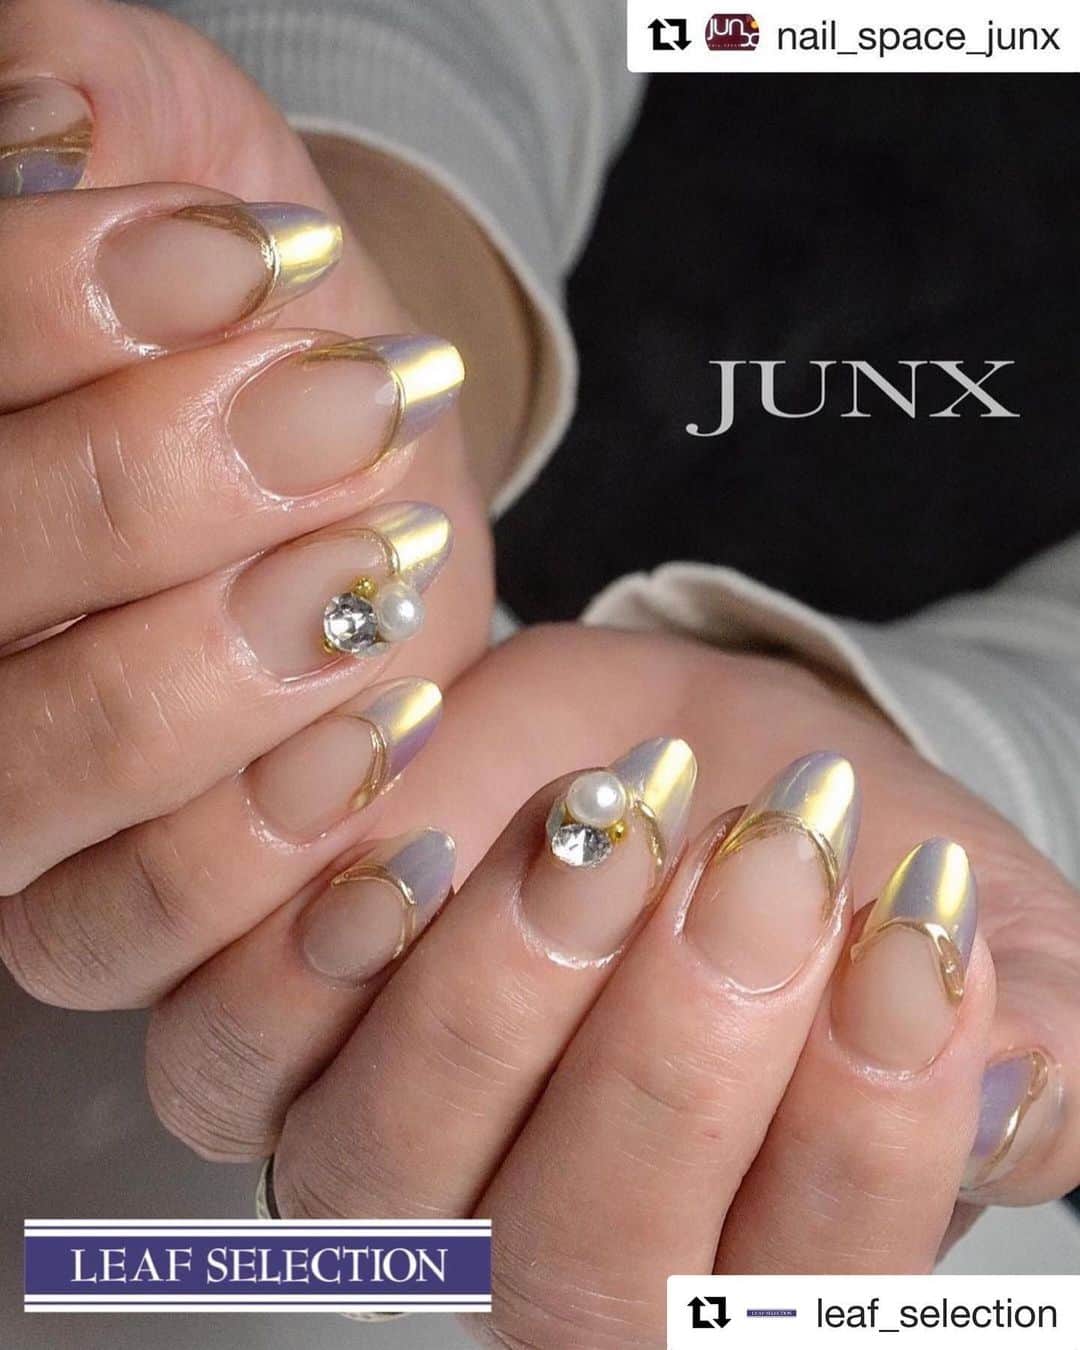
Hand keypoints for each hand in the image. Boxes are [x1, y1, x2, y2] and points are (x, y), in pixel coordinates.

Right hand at [0, 1, 491, 927]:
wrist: (346, 408)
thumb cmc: (245, 283)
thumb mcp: (156, 131)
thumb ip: (66, 98)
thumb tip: (37, 123)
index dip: (38, 314)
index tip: (239, 252)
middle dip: (142, 497)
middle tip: (333, 410)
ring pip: (22, 783)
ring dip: (204, 676)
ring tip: (375, 566)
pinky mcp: (100, 890)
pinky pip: (119, 933)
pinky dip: (252, 847)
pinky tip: (379, 723)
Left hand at [131, 627, 1076, 1325]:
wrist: (705, 753)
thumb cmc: (839, 856)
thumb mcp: (969, 921)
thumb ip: (1017, 1026)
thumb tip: (1020, 1089)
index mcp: (732, 1266)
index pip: (785, 1302)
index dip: (858, 1144)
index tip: (912, 942)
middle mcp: (537, 1251)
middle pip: (570, 1273)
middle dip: (675, 1067)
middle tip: (763, 864)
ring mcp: (386, 1156)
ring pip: (377, 1173)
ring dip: (495, 994)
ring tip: (610, 820)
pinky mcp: (270, 1037)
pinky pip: (232, 1039)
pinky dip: (308, 924)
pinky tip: (412, 775)